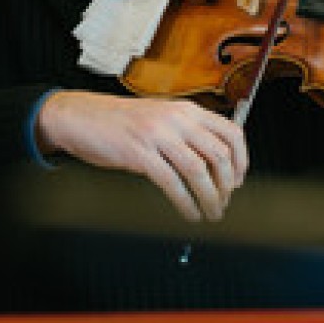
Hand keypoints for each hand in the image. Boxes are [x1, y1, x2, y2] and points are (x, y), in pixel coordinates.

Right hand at [35, 91, 248, 222]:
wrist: (82, 116)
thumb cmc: (120, 121)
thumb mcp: (161, 117)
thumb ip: (188, 132)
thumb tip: (216, 163)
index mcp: (186, 109)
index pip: (231, 132)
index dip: (242, 161)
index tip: (239, 180)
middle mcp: (176, 119)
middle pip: (219, 155)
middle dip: (227, 186)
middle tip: (224, 202)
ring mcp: (158, 135)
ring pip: (198, 172)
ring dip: (210, 199)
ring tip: (211, 213)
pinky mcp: (140, 153)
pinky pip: (172, 183)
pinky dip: (186, 203)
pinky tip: (189, 213)